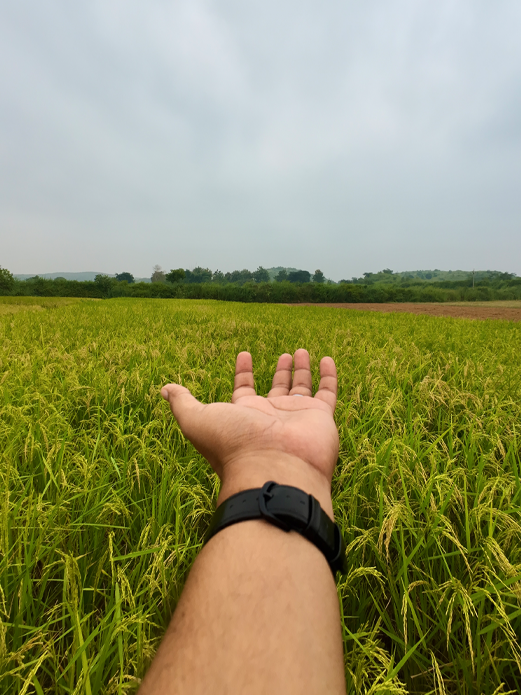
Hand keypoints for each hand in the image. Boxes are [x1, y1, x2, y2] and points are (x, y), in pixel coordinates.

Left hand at [161, 349, 338, 517]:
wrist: (273, 469)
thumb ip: (183, 403)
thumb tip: (164, 389)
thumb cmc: (233, 445)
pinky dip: (328, 376)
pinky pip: (328, 392)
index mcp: (245, 416)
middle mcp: (272, 416)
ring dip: (301, 370)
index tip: (244, 354)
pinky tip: (326, 359)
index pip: (244, 390)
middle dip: (279, 371)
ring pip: (302, 388)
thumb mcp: (198, 420)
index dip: (243, 372)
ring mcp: (297, 417)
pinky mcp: (321, 417)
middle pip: (276, 389)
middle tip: (284, 354)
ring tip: (300, 351)